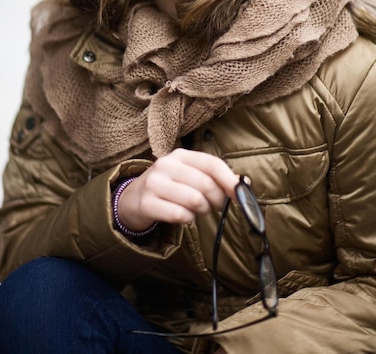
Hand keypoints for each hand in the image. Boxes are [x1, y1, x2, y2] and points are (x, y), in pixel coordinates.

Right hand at [117, 148, 239, 230]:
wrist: (132, 199)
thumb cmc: (168, 187)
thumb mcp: (188, 175)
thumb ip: (213, 177)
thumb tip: (243, 183)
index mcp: (180, 156)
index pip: (212, 163)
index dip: (229, 180)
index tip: (240, 194)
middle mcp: (166, 165)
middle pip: (205, 184)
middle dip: (216, 200)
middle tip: (214, 206)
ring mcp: (154, 183)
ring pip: (194, 200)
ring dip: (202, 210)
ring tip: (197, 210)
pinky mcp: (147, 203)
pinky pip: (179, 215)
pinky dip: (188, 219)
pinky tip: (183, 216)